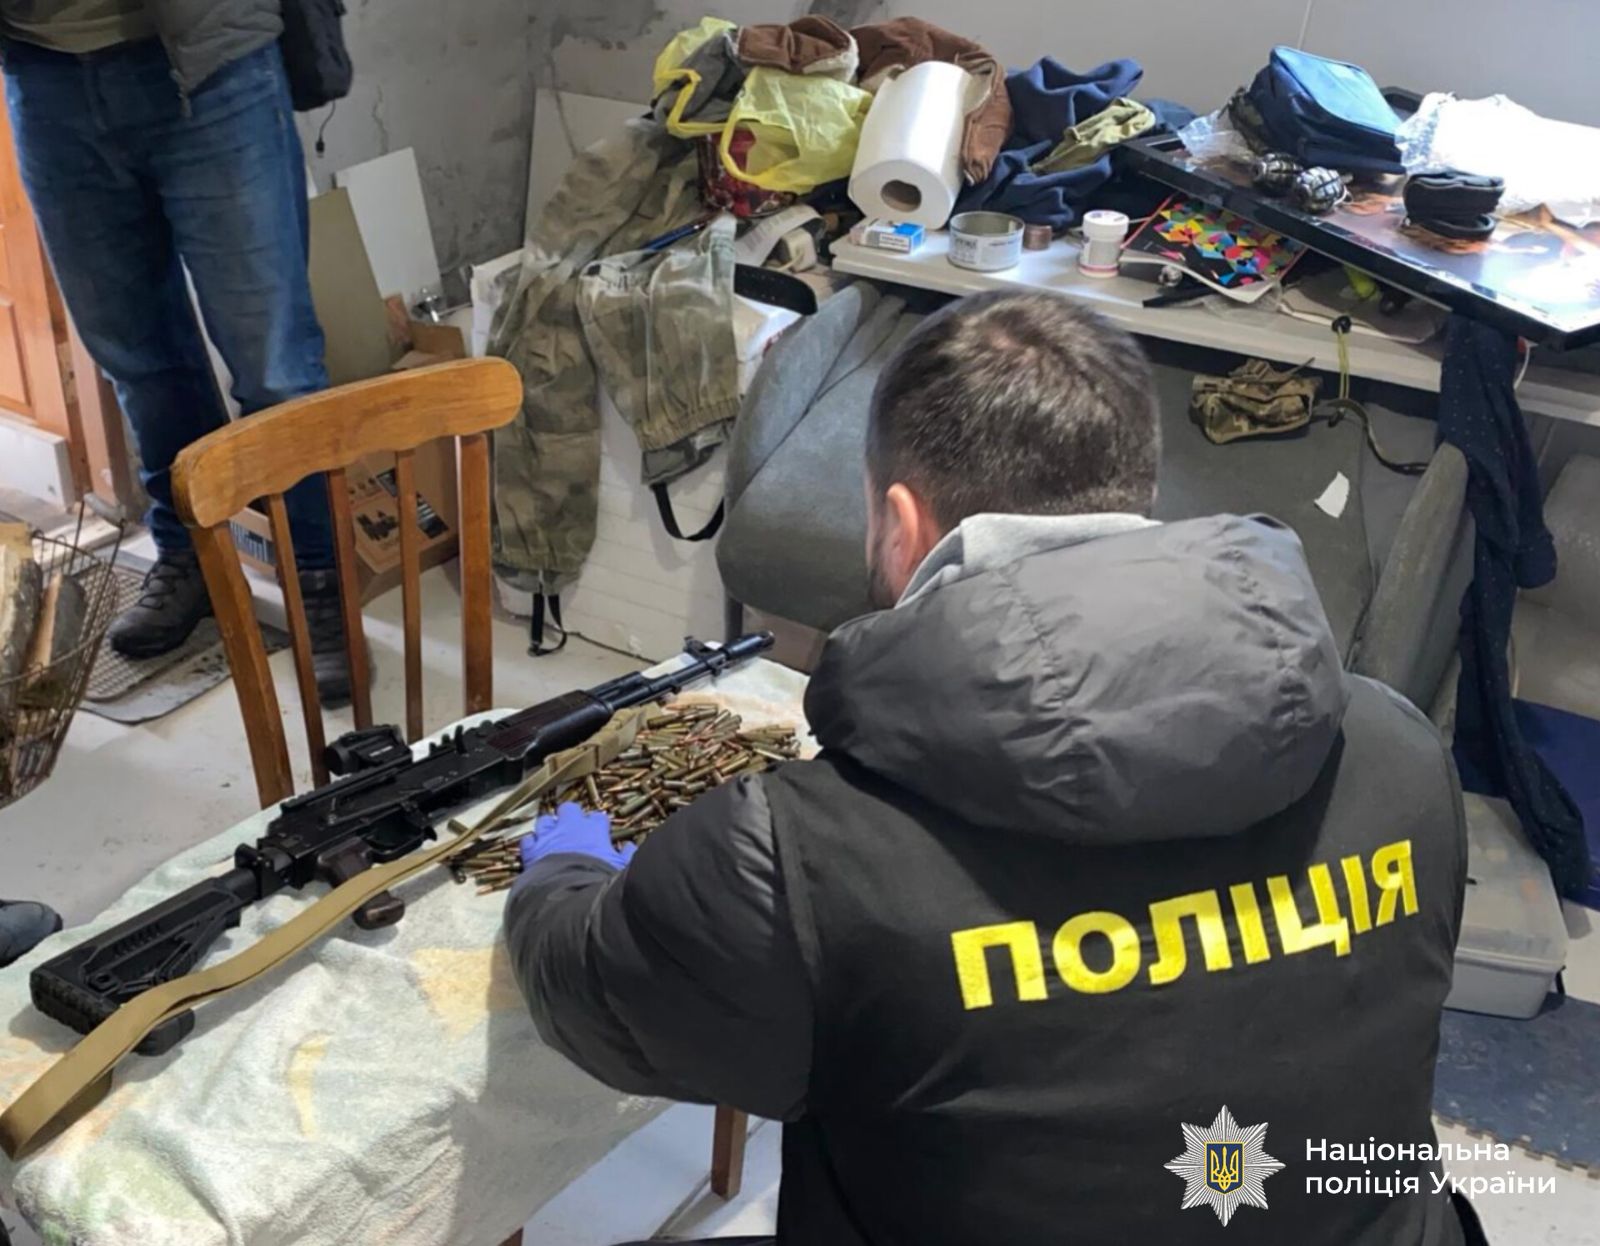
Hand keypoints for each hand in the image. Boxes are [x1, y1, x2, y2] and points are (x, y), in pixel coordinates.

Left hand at [519, 802, 636, 872]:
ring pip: (545, 820)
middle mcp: (570, 827)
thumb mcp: (621, 868)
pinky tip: (534, 850)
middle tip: (573, 829)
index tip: (600, 832)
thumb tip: (630, 847)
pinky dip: (531, 844)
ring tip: (552, 837)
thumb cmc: (600, 880)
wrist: (571, 893)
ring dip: (548, 828)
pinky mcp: (532, 850)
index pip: (597, 817)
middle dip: (570, 816)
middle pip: (569, 809)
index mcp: (594, 829)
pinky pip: (528, 840)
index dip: (598, 824)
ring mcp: (548, 836)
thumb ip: (626, 855)